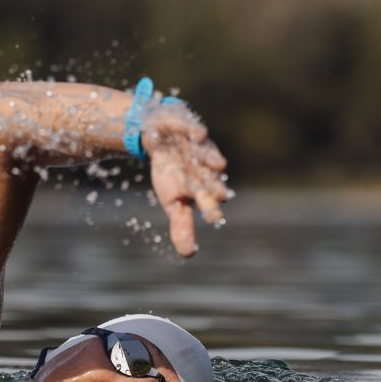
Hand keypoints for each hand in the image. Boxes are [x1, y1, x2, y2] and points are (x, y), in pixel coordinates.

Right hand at [142, 104, 231, 257]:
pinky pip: (192, 127)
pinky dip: (195, 131)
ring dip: (211, 158)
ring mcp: (198, 146)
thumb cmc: (172, 172)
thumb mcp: (173, 201)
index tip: (214, 219)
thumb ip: (182, 226)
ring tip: (217, 165)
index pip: (210, 200)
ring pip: (207, 153)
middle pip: (211, 178)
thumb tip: (189, 255)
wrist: (161, 136)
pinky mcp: (188, 126)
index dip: (212, 208)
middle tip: (219, 196)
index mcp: (203, 186)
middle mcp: (205, 166)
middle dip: (215, 185)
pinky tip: (198, 136)